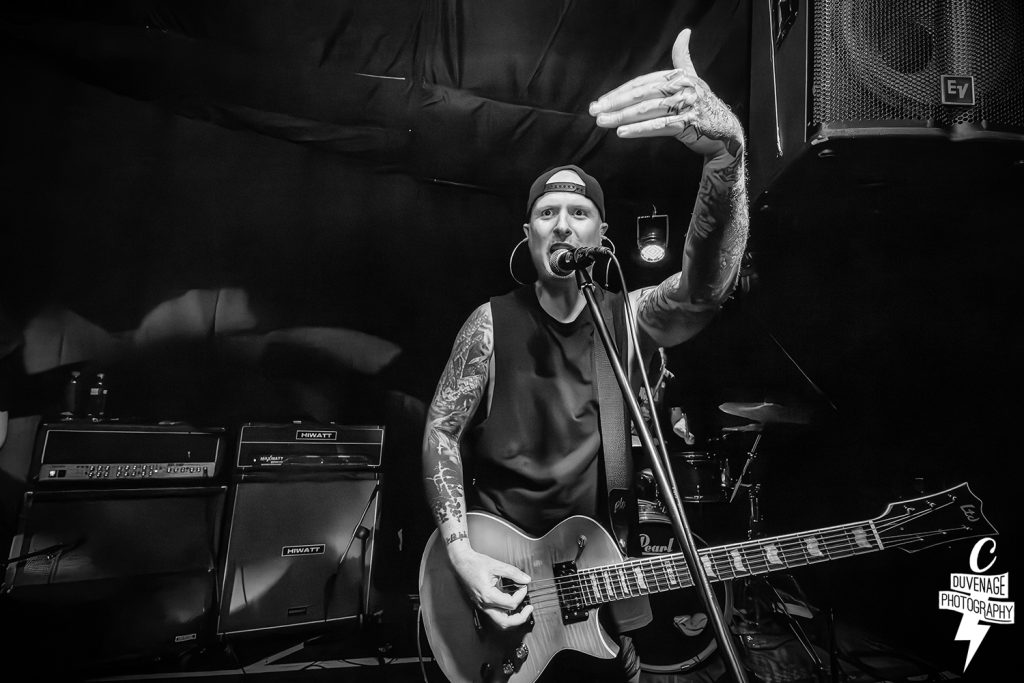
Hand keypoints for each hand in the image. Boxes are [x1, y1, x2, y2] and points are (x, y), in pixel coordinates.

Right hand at [449, 546, 533, 628]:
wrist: (461, 562)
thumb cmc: (475, 563)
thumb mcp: (497, 566)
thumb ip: (513, 573)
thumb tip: (525, 579)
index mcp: (488, 596)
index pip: (511, 604)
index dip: (521, 595)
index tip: (523, 586)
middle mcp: (484, 604)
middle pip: (505, 622)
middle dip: (520, 618)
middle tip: (529, 609)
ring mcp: (482, 605)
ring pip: (500, 621)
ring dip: (513, 617)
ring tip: (522, 609)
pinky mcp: (482, 604)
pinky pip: (495, 614)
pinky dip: (506, 611)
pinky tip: (511, 602)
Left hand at [589, 29, 742, 158]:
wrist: (725, 131)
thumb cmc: (704, 105)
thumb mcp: (693, 78)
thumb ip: (683, 58)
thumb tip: (684, 32)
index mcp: (679, 75)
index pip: (641, 83)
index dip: (619, 92)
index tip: (601, 101)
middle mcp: (683, 87)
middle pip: (641, 94)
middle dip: (615, 103)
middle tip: (594, 111)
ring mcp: (686, 105)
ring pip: (647, 110)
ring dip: (622, 117)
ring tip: (602, 122)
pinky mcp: (689, 124)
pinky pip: (659, 126)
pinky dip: (639, 130)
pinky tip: (622, 133)